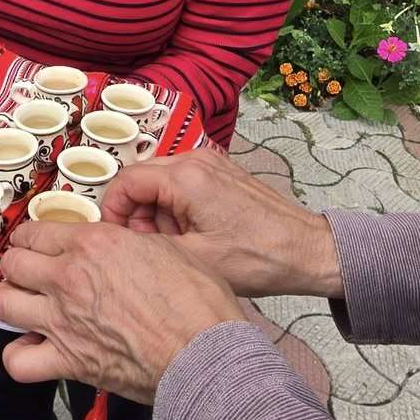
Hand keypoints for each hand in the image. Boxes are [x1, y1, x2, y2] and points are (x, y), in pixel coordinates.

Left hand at [0, 219, 242, 397]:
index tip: (36, 244)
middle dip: (18, 266)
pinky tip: (32, 350)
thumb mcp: (166, 248)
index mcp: (93, 244)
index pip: (36, 232)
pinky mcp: (67, 360)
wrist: (204, 350)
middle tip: (29, 272)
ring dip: (11, 302)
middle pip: (14, 263)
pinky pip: (18, 361)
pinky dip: (19, 357)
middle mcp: (69, 277)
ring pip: (4, 303)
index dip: (32, 238)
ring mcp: (62, 320)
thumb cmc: (197, 302)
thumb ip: (129, 244)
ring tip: (24, 305)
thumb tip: (120, 247)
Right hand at [100, 148, 342, 300]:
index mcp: (186, 177)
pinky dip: (177, 207)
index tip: (114, 236)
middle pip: (142, 178)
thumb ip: (147, 243)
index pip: (126, 182)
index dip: (113, 211)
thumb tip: (120, 239)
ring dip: (157, 211)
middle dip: (136, 212)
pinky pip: (183, 183)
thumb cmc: (260, 258)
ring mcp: (213, 164)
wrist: (307, 251)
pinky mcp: (223, 173)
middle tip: (146, 245)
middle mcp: (197, 161)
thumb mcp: (193, 258)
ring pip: (161, 181)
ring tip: (175, 243)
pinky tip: (192, 234)